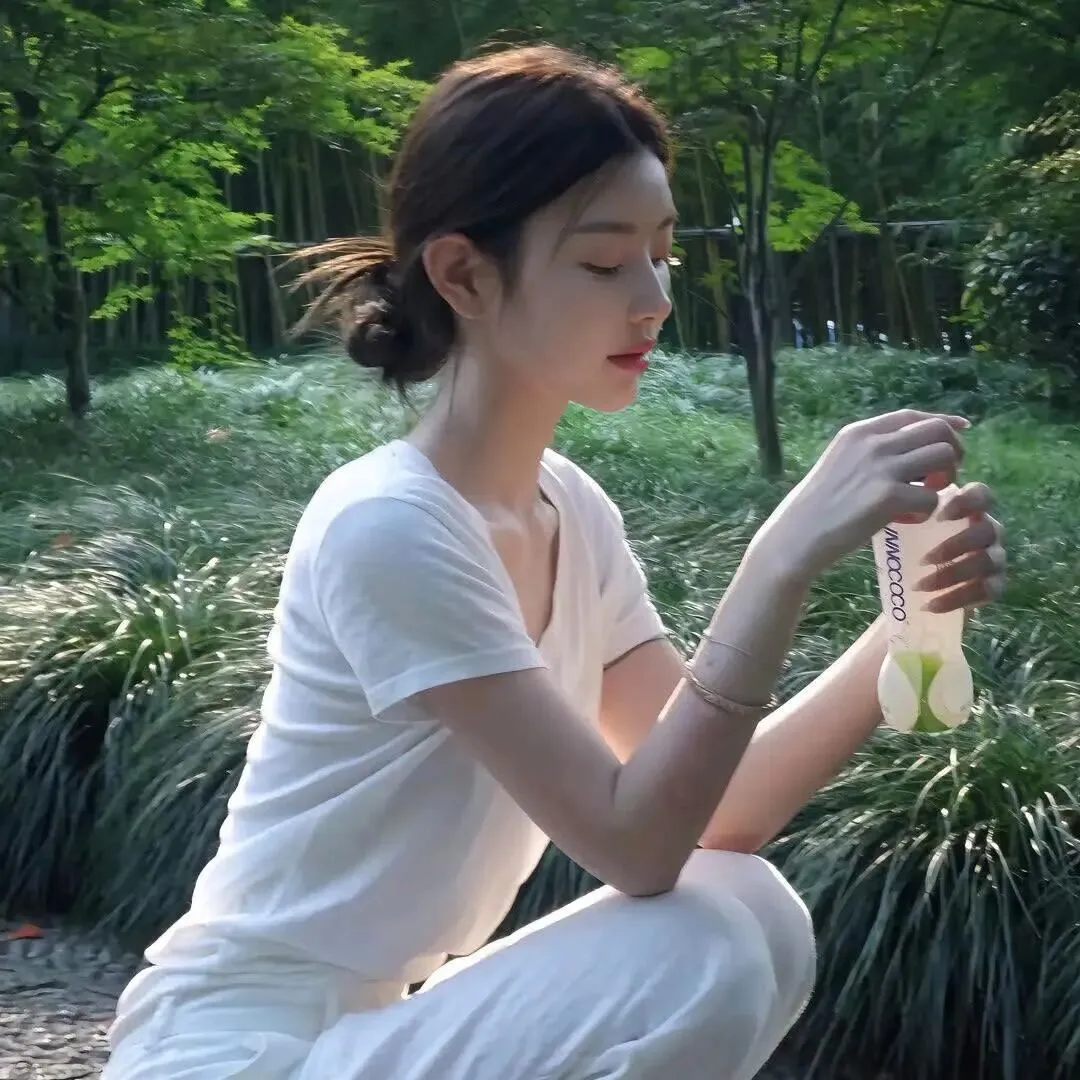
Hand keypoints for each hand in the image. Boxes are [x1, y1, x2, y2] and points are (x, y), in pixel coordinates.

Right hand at [761, 409, 969, 581]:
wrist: (798, 534)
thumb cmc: (816, 506)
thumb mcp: (839, 464)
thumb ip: (869, 453)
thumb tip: (910, 452)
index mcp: (858, 433)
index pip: (912, 416)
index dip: (943, 421)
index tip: (962, 429)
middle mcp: (872, 443)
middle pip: (937, 431)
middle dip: (952, 451)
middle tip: (943, 477)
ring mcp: (881, 469)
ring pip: (944, 457)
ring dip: (946, 479)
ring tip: (926, 497)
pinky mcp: (888, 498)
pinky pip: (932, 497)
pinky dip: (926, 511)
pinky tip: (906, 520)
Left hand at [914, 481, 1005, 612]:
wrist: (917, 586)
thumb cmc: (912, 547)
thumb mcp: (906, 529)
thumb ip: (905, 514)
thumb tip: (886, 509)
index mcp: (969, 511)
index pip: (981, 494)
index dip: (967, 501)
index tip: (940, 516)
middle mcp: (988, 531)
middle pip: (988, 531)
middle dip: (956, 545)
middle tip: (923, 560)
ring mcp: (995, 557)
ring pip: (988, 562)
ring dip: (952, 574)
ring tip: (919, 586)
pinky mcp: (994, 585)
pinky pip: (987, 591)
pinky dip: (957, 599)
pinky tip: (931, 605)